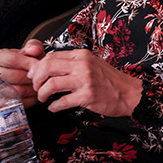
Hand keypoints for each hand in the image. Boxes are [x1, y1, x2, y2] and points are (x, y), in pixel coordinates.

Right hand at [0, 39, 44, 106]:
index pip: (11, 60)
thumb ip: (34, 46)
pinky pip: (18, 102)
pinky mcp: (3, 103)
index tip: (38, 64)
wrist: (22, 74)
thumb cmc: (25, 62)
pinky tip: (35, 93)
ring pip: (16, 90)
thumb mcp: (30, 50)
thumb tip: (34, 50)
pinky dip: (30, 98)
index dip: (27, 62)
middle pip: (13, 76)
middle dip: (30, 77)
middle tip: (40, 76)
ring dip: (31, 88)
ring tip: (39, 84)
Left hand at [28, 48, 142, 117]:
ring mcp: (85, 80)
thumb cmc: (109, 80)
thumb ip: (73, 63)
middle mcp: (82, 65)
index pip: (51, 56)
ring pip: (51, 84)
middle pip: (47, 67)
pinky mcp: (87, 96)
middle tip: (36, 87)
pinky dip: (53, 106)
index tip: (34, 75)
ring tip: (44, 98)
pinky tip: (54, 107)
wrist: (128, 93)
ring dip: (42, 94)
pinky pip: (61, 102)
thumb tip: (48, 67)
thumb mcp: (92, 64)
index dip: (38, 67)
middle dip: (36, 79)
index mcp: (82, 55)